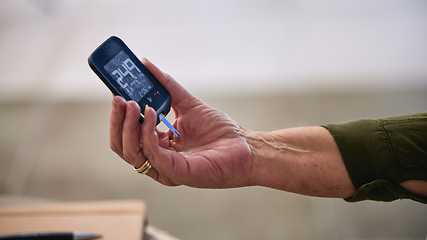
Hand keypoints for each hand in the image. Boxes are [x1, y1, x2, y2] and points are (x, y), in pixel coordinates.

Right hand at [110, 58, 252, 187]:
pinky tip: (152, 114)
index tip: (116, 94)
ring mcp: (165, 168)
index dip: (119, 116)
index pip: (128, 134)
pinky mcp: (177, 172)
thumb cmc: (220, 130)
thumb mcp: (188, 103)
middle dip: (118, 121)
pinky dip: (148, 133)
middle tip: (118, 98)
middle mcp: (158, 159)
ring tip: (134, 103)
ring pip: (132, 152)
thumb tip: (146, 63)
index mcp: (158, 145)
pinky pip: (153, 154)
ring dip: (129, 126)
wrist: (245, 146)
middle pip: (122, 145)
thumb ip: (166, 86)